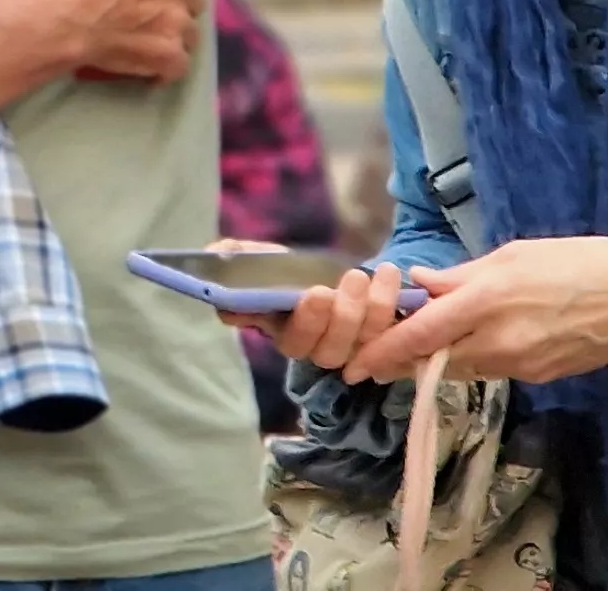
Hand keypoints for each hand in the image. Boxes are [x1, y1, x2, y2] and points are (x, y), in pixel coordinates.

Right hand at [32, 0, 198, 82]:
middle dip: (176, 2)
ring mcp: (178, 24)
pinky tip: (154, 67)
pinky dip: (168, 67)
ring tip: (152, 39)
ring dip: (175, 35)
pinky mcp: (170, 55)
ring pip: (190, 32)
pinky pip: (180, 64)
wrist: (65, 16)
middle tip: (151, 9)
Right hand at [240, 261, 413, 379]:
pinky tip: (390, 275)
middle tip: (350, 278)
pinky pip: (391, 331)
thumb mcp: (253, 257)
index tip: (316, 292)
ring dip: (374, 309)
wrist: (322, 270)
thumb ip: (231, 257)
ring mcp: (350, 345)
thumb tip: (214, 256)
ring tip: (376, 273)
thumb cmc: (282, 268)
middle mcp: (316, 348)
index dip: (307, 322)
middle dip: (344, 316)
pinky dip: (393, 303)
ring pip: (365, 343)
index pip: (293, 342)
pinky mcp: (378, 337)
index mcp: (282, 332)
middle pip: (331, 350)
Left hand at [348, 237, 607, 386]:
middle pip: (437, 360)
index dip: (386, 351)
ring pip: (464, 369)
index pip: (422, 334)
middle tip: (380, 358)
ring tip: (429, 344)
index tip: (358, 364)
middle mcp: (499, 340)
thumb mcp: (511, 255)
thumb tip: (420, 283)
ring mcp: (521, 364)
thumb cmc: (574, 262)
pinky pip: (495, 371)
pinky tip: (481, 341)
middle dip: (407, 362)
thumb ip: (461, 275)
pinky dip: (478, 359)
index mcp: (486, 301)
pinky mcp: (541, 377)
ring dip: (442, 359)